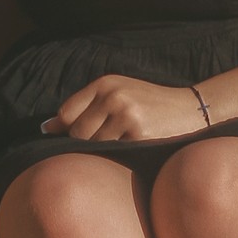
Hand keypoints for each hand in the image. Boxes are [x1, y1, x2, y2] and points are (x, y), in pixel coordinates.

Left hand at [40, 75, 208, 141]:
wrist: (190, 109)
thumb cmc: (149, 105)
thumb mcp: (118, 94)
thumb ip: (85, 107)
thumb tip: (47, 128)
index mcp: (105, 83)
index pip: (67, 113)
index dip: (67, 130)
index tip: (72, 139)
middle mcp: (113, 94)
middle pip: (78, 132)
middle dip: (85, 143)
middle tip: (107, 142)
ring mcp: (125, 112)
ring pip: (94, 145)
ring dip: (104, 150)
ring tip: (122, 142)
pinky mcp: (138, 132)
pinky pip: (114, 152)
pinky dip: (119, 155)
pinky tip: (133, 146)